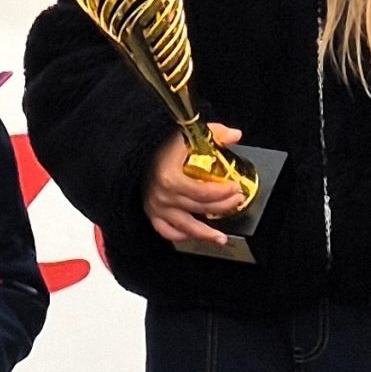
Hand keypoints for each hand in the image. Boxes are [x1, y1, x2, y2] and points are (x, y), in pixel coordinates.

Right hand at [144, 123, 247, 248]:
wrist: (133, 148)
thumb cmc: (161, 141)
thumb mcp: (187, 133)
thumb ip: (214, 133)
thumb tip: (236, 135)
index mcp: (170, 177)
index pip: (204, 192)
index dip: (223, 192)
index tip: (236, 187)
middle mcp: (163, 196)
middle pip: (200, 208)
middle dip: (223, 206)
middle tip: (237, 201)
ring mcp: (156, 207)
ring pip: (186, 227)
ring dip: (206, 234)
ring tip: (221, 238)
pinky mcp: (151, 213)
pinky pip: (166, 232)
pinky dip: (180, 235)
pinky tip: (193, 235)